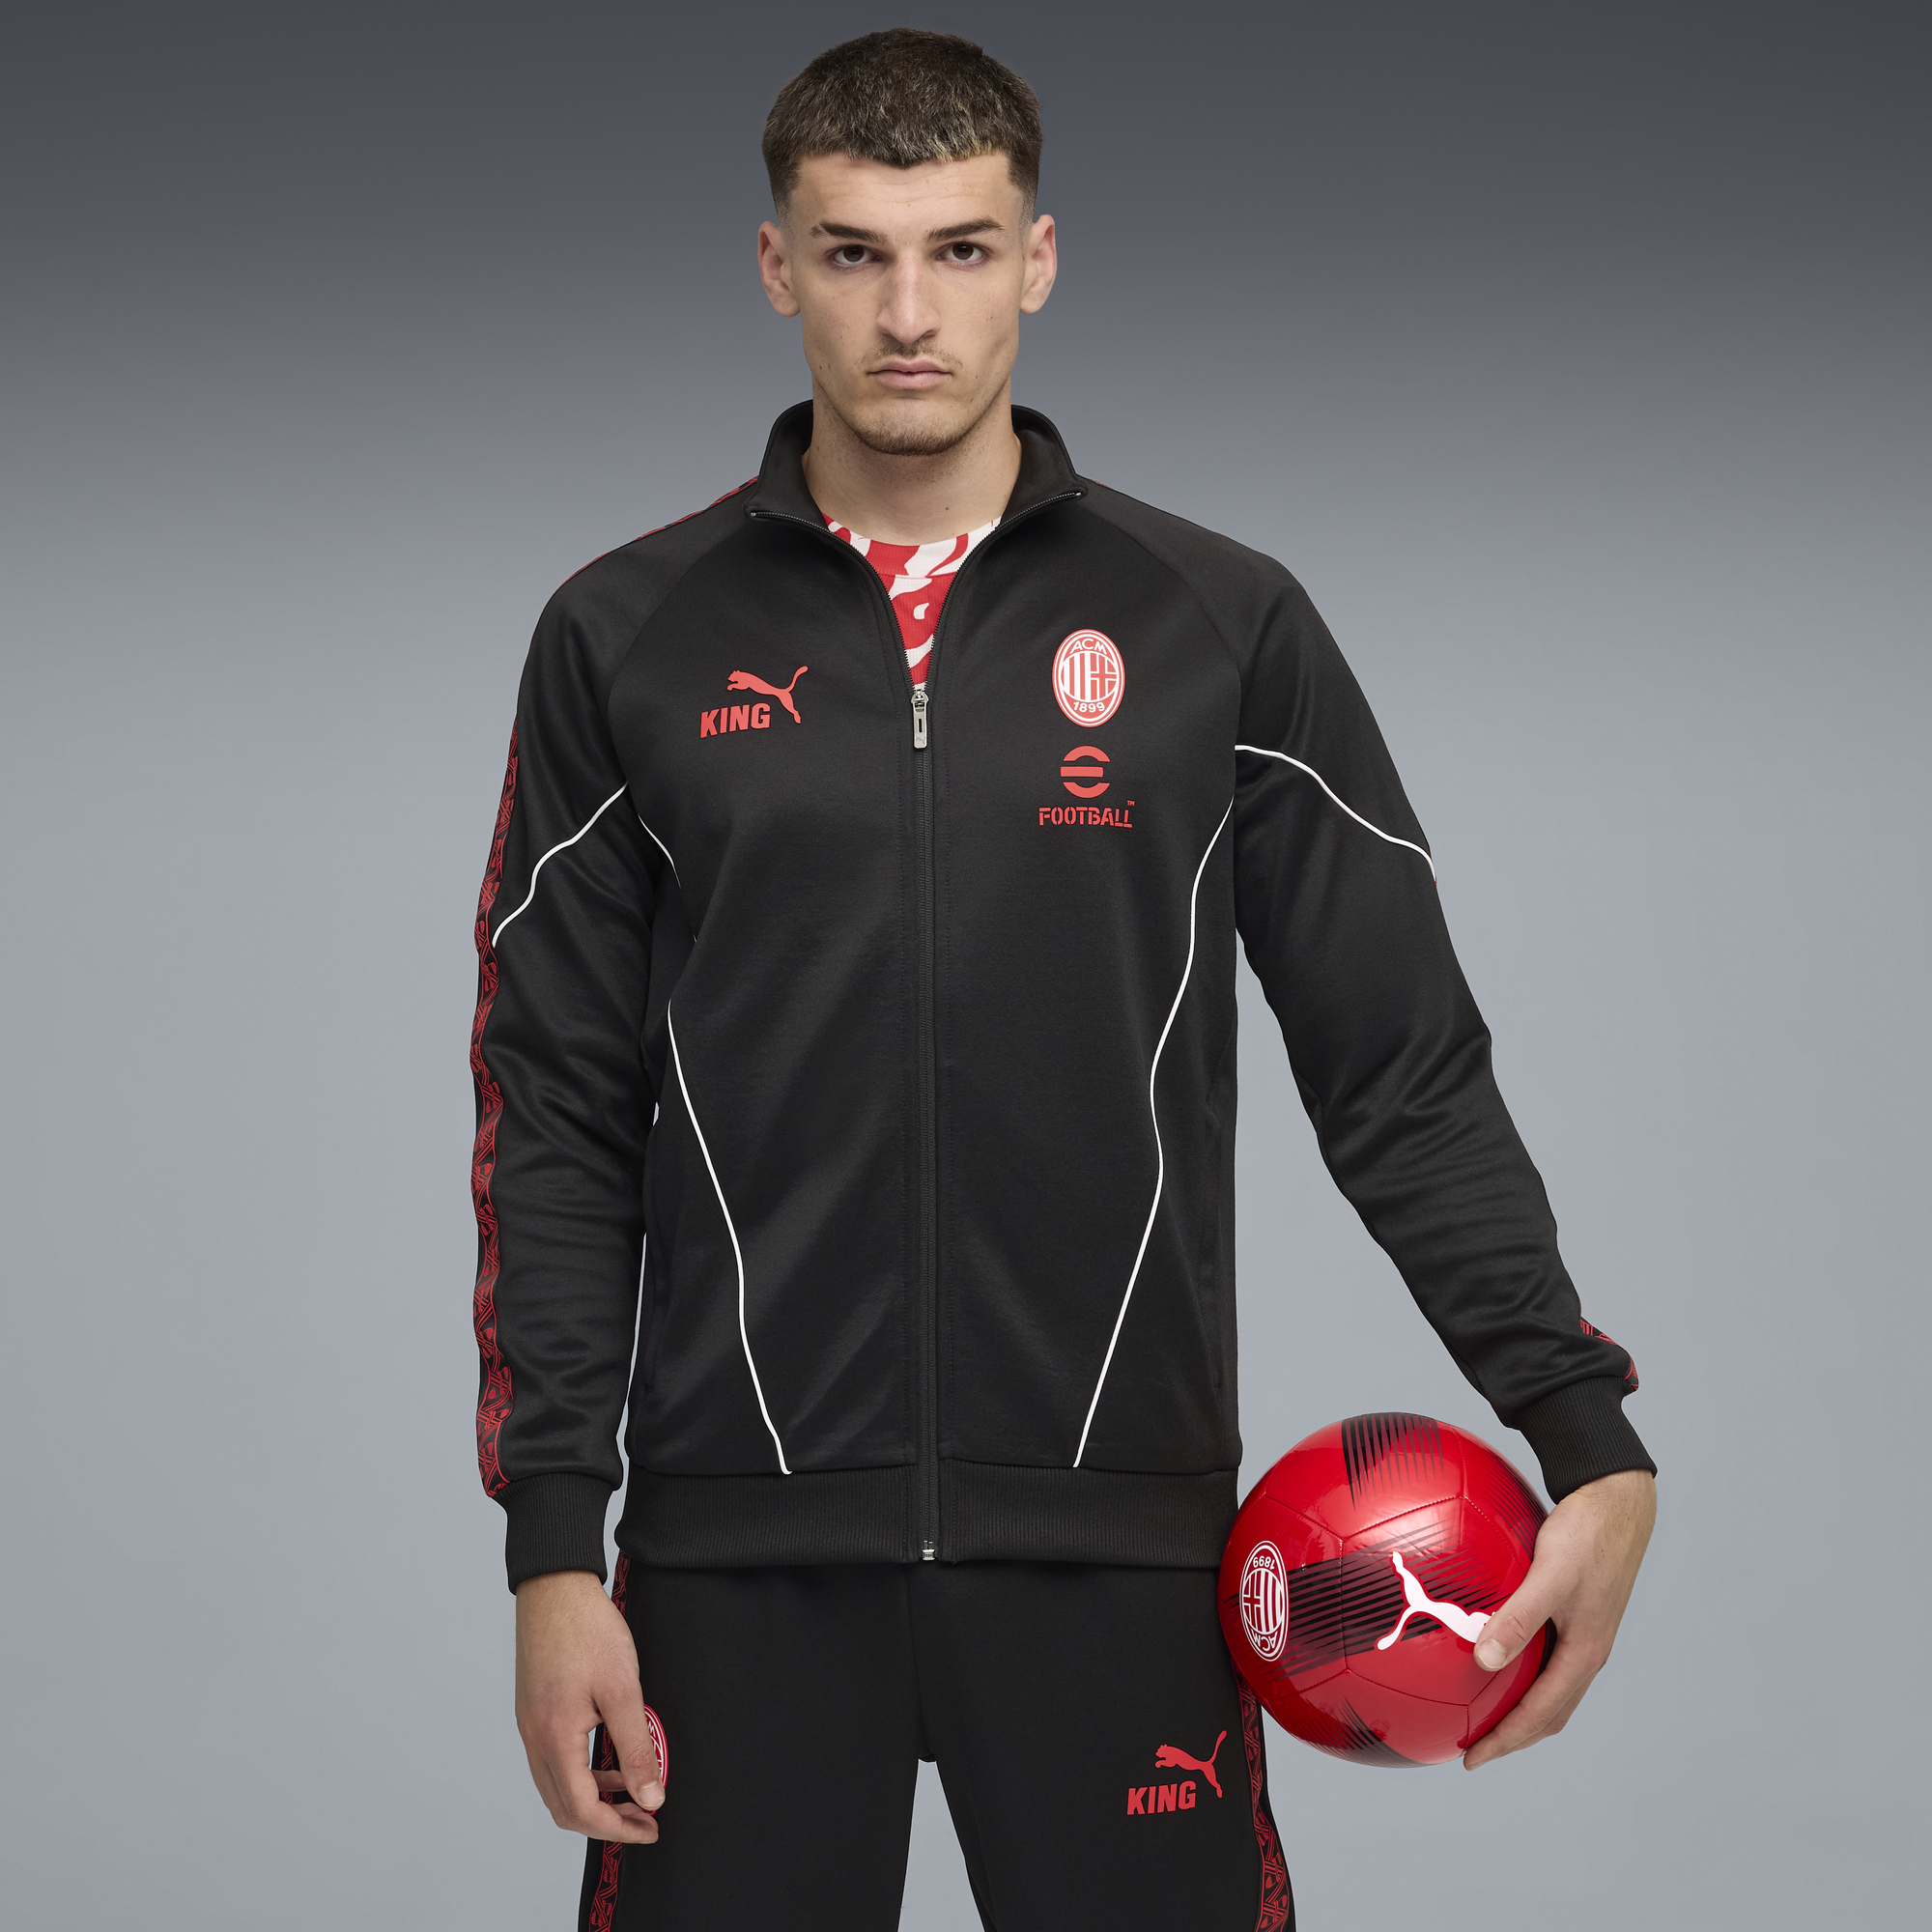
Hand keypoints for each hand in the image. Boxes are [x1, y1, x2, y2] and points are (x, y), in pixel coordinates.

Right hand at [515, 1570, 663, 1841]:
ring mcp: (529, 1724)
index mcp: (554, 1738)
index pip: (581, 1809)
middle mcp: (534, 1738)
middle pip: (564, 1806)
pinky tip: (609, 1758)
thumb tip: (650, 1797)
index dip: (617, 1827)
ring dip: (593, 1797)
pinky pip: (553, 1760)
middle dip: (605, 1821)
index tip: (649, 1827)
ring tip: (633, 1791)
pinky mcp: (533, 1710)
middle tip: (644, 1818)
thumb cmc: (588, 1630)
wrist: (555, 1586)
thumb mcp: (623, 1691)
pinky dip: (582, 1772)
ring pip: (557, 1785)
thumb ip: (637, 1748)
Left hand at [1463, 1467, 1654, 1769]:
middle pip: (1549, 1711)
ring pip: (1550, 1684)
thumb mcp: (1550, 1576)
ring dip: (1519, 1703)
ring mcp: (1584, 1631)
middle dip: (1512, 1734)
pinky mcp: (1577, 1609)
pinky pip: (1546, 1652)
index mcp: (1585, 1654)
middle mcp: (1588, 1650)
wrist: (1618, 1499)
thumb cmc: (1586, 1535)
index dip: (1506, 1741)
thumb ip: (1518, 1617)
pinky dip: (1520, 1664)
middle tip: (1472, 1745)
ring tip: (1481, 1707)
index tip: (1471, 1759)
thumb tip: (1482, 1661)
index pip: (1542, 1715)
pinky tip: (1491, 1644)